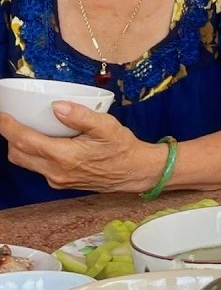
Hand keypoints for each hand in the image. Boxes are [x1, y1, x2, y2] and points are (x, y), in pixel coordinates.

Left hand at [1, 101, 157, 192]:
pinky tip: (45, 142)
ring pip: (26, 163)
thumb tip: (57, 106)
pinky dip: (34, 154)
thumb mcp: (107, 127)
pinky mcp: (62, 182)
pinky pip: (38, 168)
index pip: (25, 141)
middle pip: (18, 154)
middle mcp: (56, 172)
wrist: (137, 172)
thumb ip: (81, 116)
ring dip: (21, 146)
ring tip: (26, 128)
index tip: (1, 114)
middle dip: (10, 136)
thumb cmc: (124, 148)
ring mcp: (58, 180)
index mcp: (65, 157)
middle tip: (11, 119)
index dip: (8, 127)